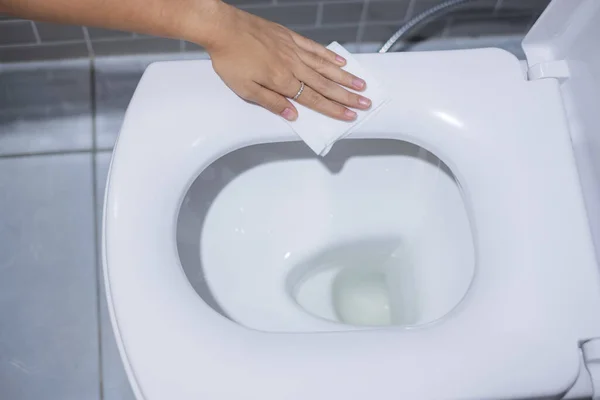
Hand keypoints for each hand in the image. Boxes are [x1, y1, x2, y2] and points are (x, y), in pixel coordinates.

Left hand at [205, 3, 371, 120]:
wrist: (223, 28)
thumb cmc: (230, 59)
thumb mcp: (245, 90)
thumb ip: (271, 103)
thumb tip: (292, 115)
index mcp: (282, 81)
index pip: (314, 99)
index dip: (334, 109)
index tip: (349, 115)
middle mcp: (293, 65)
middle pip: (326, 85)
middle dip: (347, 96)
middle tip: (365, 103)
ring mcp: (293, 49)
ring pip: (325, 66)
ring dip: (344, 78)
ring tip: (361, 84)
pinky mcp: (290, 37)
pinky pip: (314, 48)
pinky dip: (329, 56)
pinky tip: (340, 62)